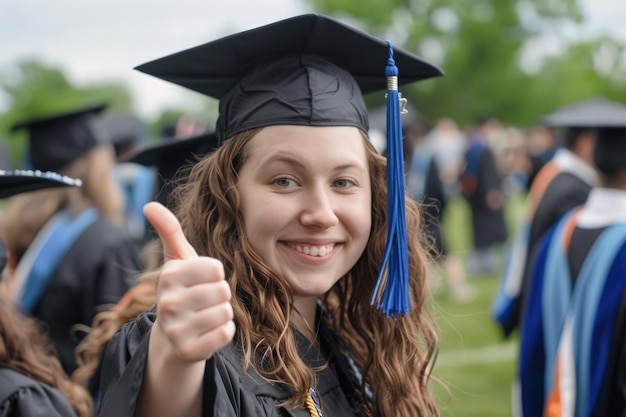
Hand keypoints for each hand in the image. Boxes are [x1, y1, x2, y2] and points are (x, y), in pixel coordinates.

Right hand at [144, 202, 234, 361]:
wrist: (173, 336)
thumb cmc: (183, 289)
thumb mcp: (178, 259)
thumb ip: (169, 230)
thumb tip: (149, 205)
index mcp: (168, 277)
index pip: (216, 269)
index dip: (215, 274)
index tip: (201, 280)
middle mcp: (167, 303)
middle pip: (223, 291)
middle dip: (220, 295)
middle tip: (204, 301)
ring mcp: (176, 330)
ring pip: (225, 312)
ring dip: (222, 314)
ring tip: (204, 316)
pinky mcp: (188, 351)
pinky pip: (226, 333)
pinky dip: (223, 332)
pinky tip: (207, 332)